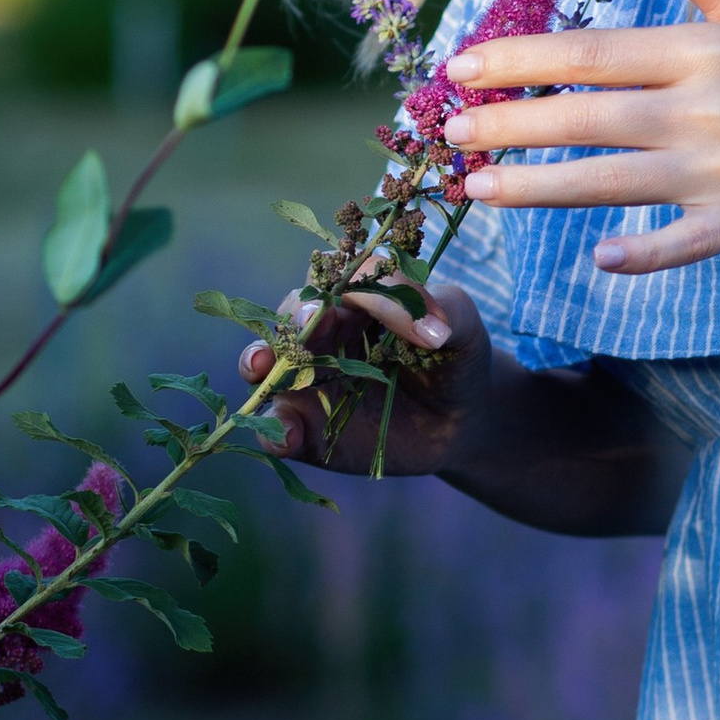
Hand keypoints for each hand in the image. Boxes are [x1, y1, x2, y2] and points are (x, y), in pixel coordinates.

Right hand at [238, 272, 495, 474]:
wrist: (460, 420)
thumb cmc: (454, 358)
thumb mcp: (461, 325)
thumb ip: (441, 308)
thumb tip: (429, 325)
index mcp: (353, 301)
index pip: (331, 284)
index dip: (330, 290)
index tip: (334, 305)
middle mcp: (321, 337)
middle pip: (289, 319)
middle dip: (289, 321)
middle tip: (302, 328)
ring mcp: (308, 383)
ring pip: (267, 368)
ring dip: (257, 363)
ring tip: (261, 368)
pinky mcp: (306, 429)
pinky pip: (277, 429)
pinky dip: (273, 431)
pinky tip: (287, 436)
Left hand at [445, 0, 719, 274]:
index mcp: (700, 52)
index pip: (592, 53)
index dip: (521, 60)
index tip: (462, 66)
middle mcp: (705, 108)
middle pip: (588, 116)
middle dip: (509, 125)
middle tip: (446, 132)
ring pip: (614, 180)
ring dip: (540, 186)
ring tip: (477, 189)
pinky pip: (686, 241)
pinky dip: (647, 251)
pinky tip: (599, 258)